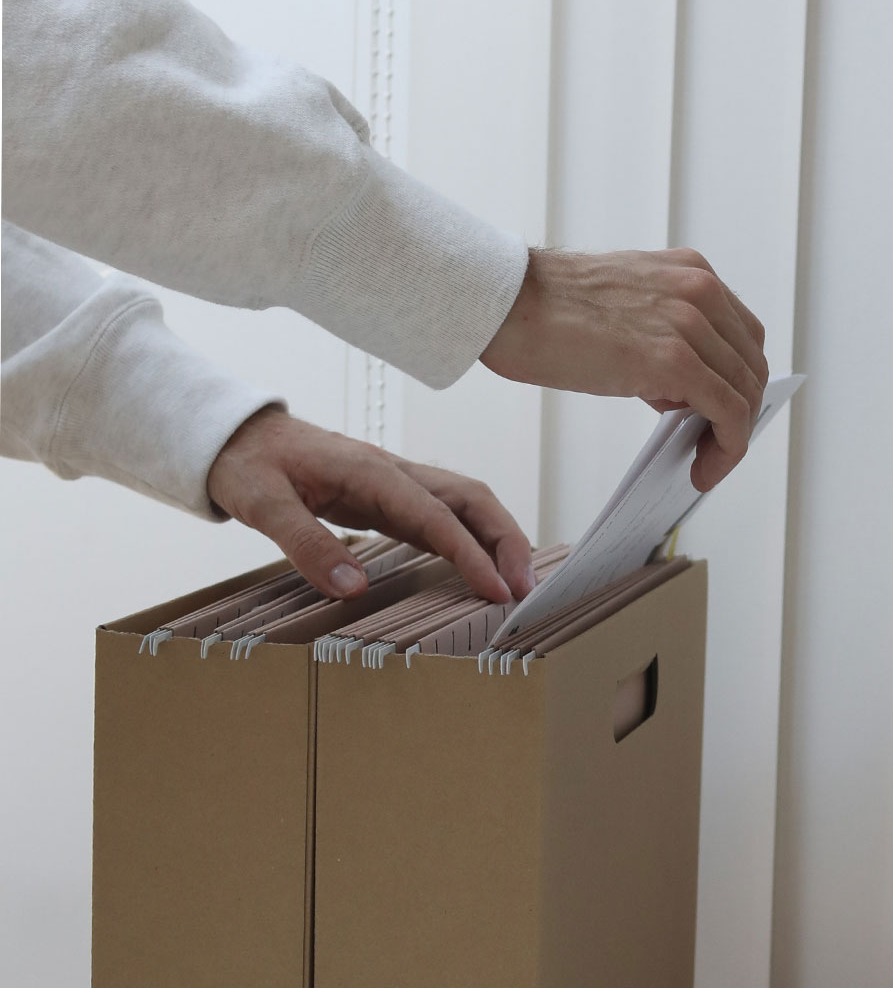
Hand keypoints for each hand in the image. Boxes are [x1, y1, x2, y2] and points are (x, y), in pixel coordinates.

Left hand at [206, 407, 533, 602]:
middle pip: (473, 499)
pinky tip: (480, 569)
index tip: (497, 591)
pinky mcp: (388, 498)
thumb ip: (307, 544)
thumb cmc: (246, 463)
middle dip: (507, 541)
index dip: (473, 554)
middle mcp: (395, 473)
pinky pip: (443, 516)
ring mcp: (395, 484)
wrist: (234, 434)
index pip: (438, 515)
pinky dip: (472, 540)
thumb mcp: (262, 504)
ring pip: (466, 504)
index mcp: (372, 472)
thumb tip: (354, 589)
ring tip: (515, 584)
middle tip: (526, 590)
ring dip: (497, 539)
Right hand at [479, 247, 768, 490]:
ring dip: (733, 439)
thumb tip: (682, 394)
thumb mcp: (626, 310)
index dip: (740, 381)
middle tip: (714, 447)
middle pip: (752, 365)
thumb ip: (664, 338)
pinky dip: (727, 449)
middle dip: (741, 414)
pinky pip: (728, 413)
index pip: (743, 336)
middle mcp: (700, 290)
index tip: (722, 415)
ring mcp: (690, 323)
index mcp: (691, 272)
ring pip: (746, 393)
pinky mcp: (675, 359)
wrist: (503, 302)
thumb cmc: (546, 312)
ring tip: (705, 464)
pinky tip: (701, 470)